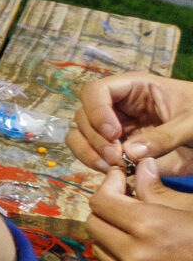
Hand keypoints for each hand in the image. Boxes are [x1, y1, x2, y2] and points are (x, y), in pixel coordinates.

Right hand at [68, 73, 192, 175]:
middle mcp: (117, 107)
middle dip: (96, 138)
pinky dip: (94, 164)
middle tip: (117, 156)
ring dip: (88, 152)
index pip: (97, 90)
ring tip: (112, 165)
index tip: (113, 133)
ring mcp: (113, 129)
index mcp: (135, 88)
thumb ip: (165, 137)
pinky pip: (90, 155)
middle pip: (84, 116)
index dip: (97, 110)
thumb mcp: (192, 123)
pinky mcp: (115, 150)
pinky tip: (113, 171)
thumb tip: (130, 152)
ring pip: (79, 136)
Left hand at [88, 161, 192, 260]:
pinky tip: (139, 239)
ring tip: (130, 218)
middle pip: (94, 224)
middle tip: (126, 195)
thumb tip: (142, 167)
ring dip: (108, 229)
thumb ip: (160, 190)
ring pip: (99, 246)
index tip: (122, 177)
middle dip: (105, 205)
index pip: (102, 201)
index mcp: (149, 227)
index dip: (109, 184)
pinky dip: (118, 249)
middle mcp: (135, 255)